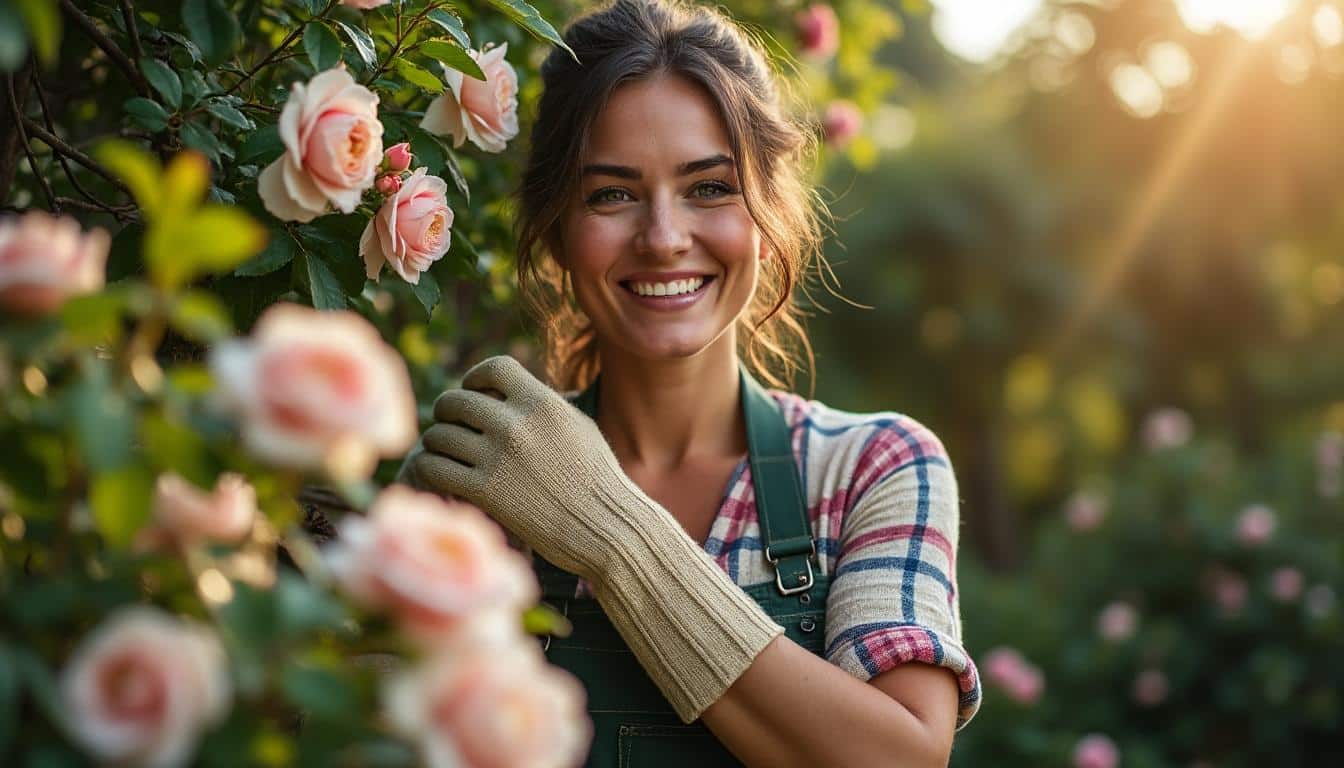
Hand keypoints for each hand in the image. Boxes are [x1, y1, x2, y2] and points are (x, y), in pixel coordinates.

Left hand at [409, 355, 622, 580]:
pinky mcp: (485, 491)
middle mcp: (517, 424)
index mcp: (542, 403)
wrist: (605, 527)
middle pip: (456, 400)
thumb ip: (543, 406)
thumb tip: (511, 393)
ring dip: (437, 443)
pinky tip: (440, 475)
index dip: (475, 377)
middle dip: (447, 412)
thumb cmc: (597, 479)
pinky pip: (435, 467)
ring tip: (445, 453)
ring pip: (439, 435)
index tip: (474, 393)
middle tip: (450, 425)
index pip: (493, 368)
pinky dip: (430, 468)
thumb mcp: (578, 427)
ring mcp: (498, 457)